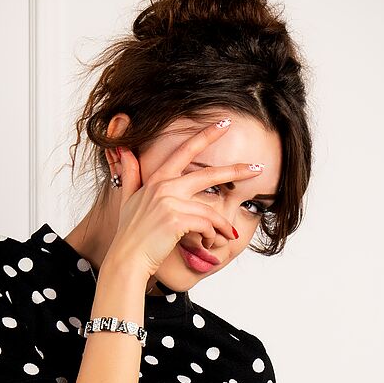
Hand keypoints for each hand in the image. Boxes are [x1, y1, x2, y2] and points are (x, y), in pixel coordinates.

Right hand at [104, 118, 264, 277]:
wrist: (127, 259)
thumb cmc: (129, 233)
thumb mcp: (127, 199)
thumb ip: (130, 174)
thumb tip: (124, 151)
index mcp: (157, 179)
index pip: (185, 151)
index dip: (206, 135)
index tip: (225, 124)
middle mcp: (165, 187)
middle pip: (209, 174)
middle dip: (237, 170)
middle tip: (259, 168)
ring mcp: (170, 203)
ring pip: (211, 212)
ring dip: (222, 227)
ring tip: (227, 237)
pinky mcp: (177, 220)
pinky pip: (207, 226)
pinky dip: (212, 237)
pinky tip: (209, 244)